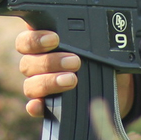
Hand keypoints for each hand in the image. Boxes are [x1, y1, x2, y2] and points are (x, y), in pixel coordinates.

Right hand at [15, 27, 133, 118]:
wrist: (114, 83)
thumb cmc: (99, 57)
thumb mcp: (97, 45)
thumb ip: (90, 38)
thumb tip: (108, 31)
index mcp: (42, 45)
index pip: (26, 40)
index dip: (35, 39)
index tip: (54, 39)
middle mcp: (36, 65)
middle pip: (27, 63)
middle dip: (50, 61)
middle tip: (75, 61)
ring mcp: (39, 86)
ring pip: (31, 85)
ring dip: (49, 82)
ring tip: (72, 80)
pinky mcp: (46, 106)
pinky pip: (34, 107)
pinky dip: (35, 106)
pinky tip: (41, 105)